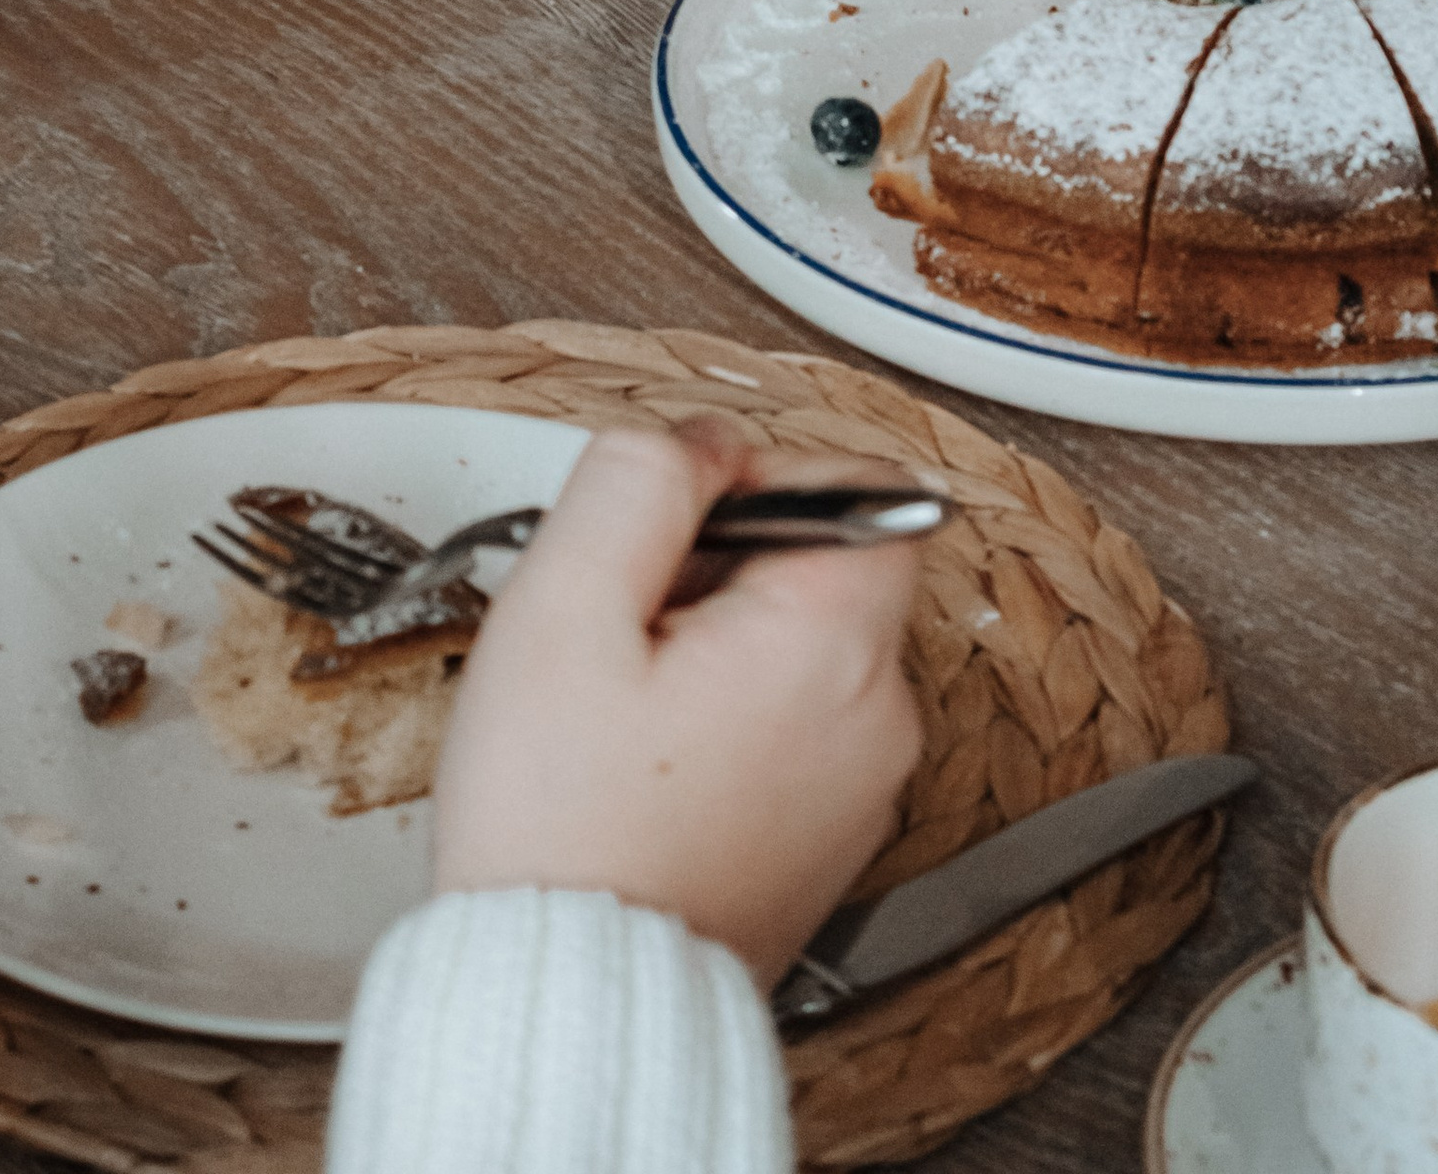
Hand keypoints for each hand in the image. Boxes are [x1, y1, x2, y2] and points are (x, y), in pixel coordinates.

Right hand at [431, 416, 926, 983]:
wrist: (570, 996)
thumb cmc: (562, 828)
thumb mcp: (563, 605)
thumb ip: (638, 479)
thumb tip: (697, 441)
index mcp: (831, 646)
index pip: (864, 485)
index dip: (758, 473)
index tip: (674, 518)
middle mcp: (876, 716)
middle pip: (828, 562)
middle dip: (724, 560)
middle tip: (627, 619)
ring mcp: (860, 787)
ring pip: (807, 643)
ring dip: (721, 637)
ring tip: (627, 697)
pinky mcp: (827, 837)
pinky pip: (797, 723)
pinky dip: (732, 712)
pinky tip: (646, 756)